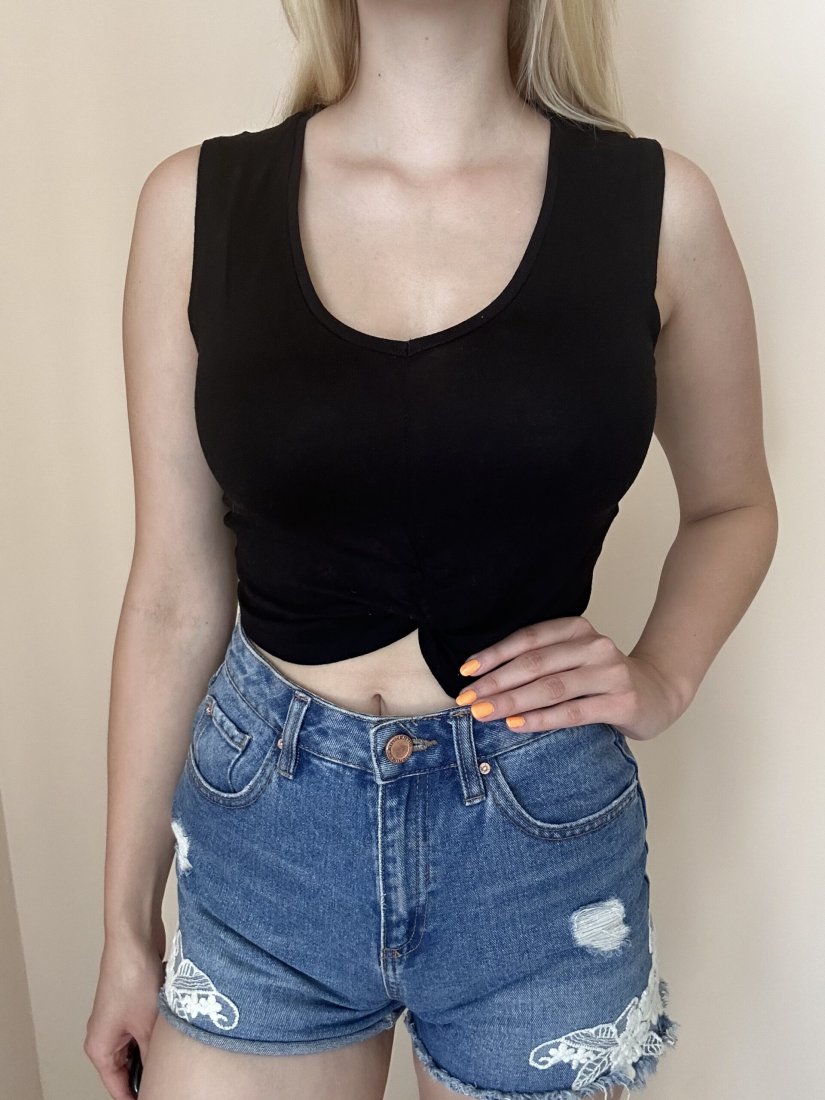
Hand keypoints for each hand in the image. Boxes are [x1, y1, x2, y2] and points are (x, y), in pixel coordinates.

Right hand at [84, 929, 165, 1098]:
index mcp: (100, 1048)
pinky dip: (157, 1033)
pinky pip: (145, 1030)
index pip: (118, 1089)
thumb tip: (160, 1077)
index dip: (139, 1097)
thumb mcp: (147, 1026)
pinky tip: (173, 1032)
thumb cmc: (131, 977)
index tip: (160, 1096)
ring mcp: (119, 1021)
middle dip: (149, 1073)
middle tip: (172, 1077)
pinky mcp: (132, 1007)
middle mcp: (105, 1037)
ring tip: (175, 1054)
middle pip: (128, 1070)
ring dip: (155, 1050)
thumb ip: (152, 1058)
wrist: (135, 939)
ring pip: (139, 1049)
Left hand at [454, 615, 683, 741]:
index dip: (494, 654)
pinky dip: (541, 719)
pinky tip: (516, 725)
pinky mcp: (622, 702)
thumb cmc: (602, 679)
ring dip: (512, 702)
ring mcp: (610, 673)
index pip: (528, 638)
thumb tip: (483, 680)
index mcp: (578, 628)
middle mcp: (595, 645)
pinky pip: (573, 712)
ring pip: (551, 687)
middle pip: (535, 663)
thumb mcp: (573, 659)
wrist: (659, 692)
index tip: (465, 671)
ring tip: (484, 713)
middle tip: (467, 699)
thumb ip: (540, 662)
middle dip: (496, 682)